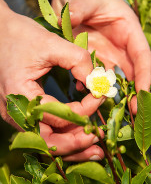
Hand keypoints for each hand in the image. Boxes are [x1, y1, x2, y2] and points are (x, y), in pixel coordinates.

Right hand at [0, 0, 103, 159]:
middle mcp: (16, 112)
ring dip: (72, 146)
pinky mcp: (23, 112)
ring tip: (94, 147)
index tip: (102, 96)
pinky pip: (44, 131)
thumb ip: (78, 60)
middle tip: (100, 139)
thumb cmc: (21, 36)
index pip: (59, 115)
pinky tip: (78, 136)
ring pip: (46, 141)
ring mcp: (17, 115)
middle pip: (49, 141)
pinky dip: (63, 136)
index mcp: (21, 95)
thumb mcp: (51, 43)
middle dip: (78, 143)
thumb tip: (97, 82)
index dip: (86, 109)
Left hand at [51, 0, 150, 112]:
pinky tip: (83, 91)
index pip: (142, 56)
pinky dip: (91, 84)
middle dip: (135, 92)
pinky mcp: (95, 57)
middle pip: (133, 71)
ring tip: (109, 109)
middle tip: (134, 113)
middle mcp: (122, 45)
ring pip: (115, 77)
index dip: (145, 76)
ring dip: (113, 92)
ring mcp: (108, 52)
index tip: (143, 94)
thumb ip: (79, 9)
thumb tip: (67, 20)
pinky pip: (95, 75)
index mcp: (129, 30)